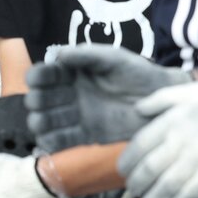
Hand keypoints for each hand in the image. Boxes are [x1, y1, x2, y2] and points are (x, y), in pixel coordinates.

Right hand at [25, 45, 189, 151]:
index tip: (37, 79)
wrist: (160, 101)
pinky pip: (60, 142)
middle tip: (40, 103)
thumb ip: (86, 55)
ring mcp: (75, 117)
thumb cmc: (138, 74)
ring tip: (41, 123)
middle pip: (40, 100)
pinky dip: (50, 143)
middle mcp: (69, 95)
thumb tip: (58, 54)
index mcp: (72, 73)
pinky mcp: (85, 136)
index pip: (45, 75)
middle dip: (36, 101)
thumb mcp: (113, 58)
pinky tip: (48, 140)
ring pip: (45, 122)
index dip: (37, 77)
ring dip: (39, 122)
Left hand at [119, 68, 197, 197]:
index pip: (140, 145)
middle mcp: (180, 141)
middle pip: (149, 169)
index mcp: (171, 121)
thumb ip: (159, 100)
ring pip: (167, 186)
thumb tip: (137, 109)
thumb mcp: (187, 91)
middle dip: (138, 185)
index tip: (124, 171)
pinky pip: (192, 195)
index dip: (128, 162)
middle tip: (134, 192)